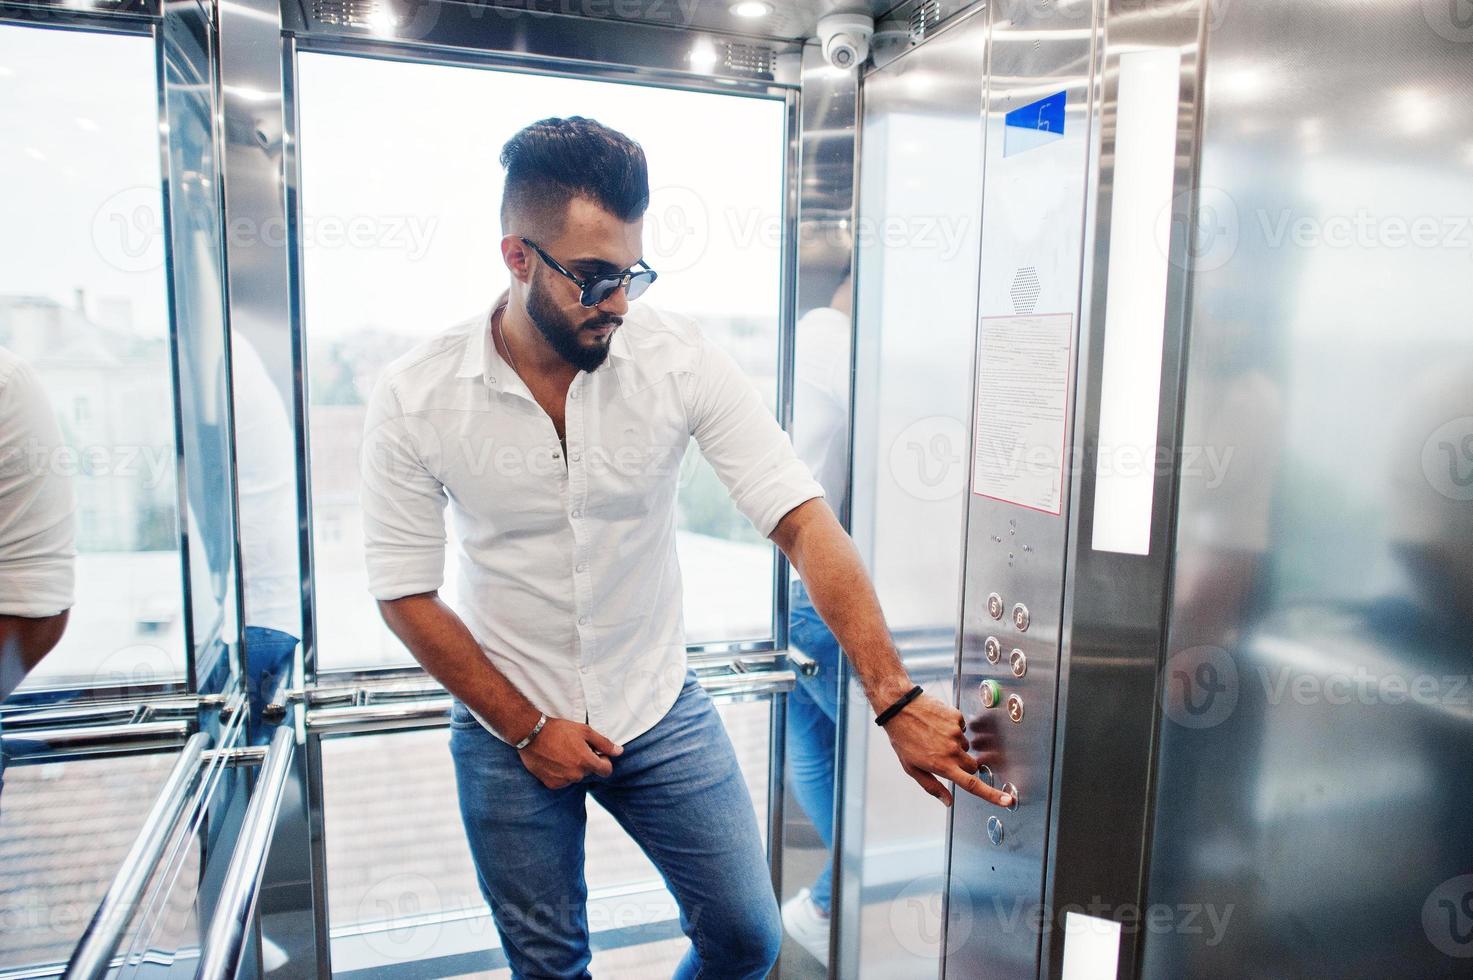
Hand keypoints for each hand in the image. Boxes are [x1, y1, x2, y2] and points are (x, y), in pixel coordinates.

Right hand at [517, 718, 622, 788]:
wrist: (531, 734)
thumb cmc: (559, 729)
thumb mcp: (584, 731)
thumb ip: (604, 743)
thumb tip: (619, 752)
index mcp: (586, 761)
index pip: (606, 770)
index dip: (604, 761)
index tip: (596, 753)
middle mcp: (576, 775)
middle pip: (589, 772)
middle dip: (586, 762)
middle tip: (574, 747)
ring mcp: (563, 781)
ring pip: (575, 777)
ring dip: (573, 768)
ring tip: (562, 753)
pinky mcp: (551, 784)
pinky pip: (563, 781)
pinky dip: (561, 773)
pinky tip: (554, 761)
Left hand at [880, 691, 1012, 808]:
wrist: (899, 707)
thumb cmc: (903, 739)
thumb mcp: (912, 768)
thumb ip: (932, 786)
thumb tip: (948, 802)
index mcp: (943, 765)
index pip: (972, 785)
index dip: (992, 795)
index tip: (1008, 800)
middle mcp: (952, 750)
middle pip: (973, 766)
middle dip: (964, 766)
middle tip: (945, 758)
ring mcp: (956, 733)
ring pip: (966, 747)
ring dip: (956, 746)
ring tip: (934, 737)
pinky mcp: (957, 718)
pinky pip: (962, 728)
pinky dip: (952, 728)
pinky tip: (937, 724)